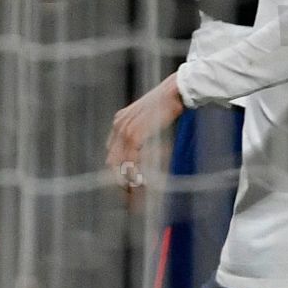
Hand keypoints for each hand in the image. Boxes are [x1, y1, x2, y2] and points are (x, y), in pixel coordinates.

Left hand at [105, 73, 185, 189]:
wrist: (175, 91)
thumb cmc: (167, 104)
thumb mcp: (148, 117)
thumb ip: (141, 132)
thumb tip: (142, 152)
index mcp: (120, 121)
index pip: (112, 153)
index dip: (117, 171)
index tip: (126, 186)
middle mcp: (119, 125)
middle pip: (112, 161)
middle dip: (120, 181)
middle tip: (130, 197)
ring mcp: (125, 129)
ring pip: (120, 163)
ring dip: (128, 181)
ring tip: (136, 196)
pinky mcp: (135, 133)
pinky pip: (131, 159)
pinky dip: (135, 173)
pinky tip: (140, 183)